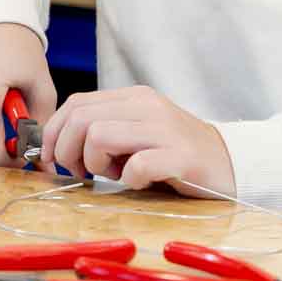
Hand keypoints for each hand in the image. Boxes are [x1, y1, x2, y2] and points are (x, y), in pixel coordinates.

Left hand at [38, 85, 235, 196]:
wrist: (231, 164)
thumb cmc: (176, 154)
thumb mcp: (137, 132)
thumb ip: (104, 129)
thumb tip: (55, 144)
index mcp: (134, 97)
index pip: (75, 104)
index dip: (52, 133)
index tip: (50, 159)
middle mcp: (147, 106)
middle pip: (80, 119)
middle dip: (67, 152)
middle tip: (83, 173)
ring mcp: (165, 129)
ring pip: (99, 137)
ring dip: (97, 165)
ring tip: (117, 175)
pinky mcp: (181, 156)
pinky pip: (136, 166)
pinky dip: (130, 180)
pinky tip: (142, 182)